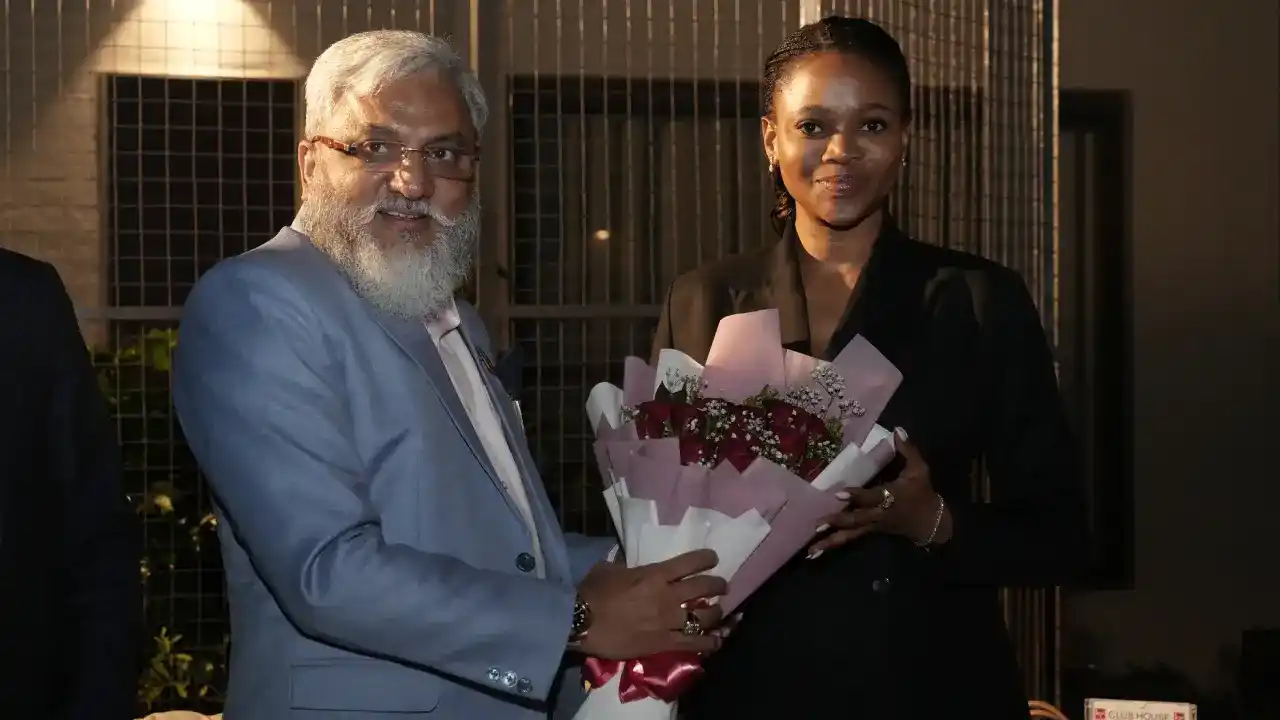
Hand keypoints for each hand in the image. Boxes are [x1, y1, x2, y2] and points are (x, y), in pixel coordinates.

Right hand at [575, 549, 726, 658]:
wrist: (582, 622)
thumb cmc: (592, 592)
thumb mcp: (608, 569)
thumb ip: (624, 567)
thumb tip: (626, 567)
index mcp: (655, 574)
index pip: (690, 562)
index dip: (706, 559)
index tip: (714, 559)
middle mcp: (668, 596)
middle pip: (704, 587)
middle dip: (717, 585)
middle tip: (721, 586)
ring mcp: (668, 621)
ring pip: (705, 617)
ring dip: (716, 613)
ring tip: (719, 613)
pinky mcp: (663, 644)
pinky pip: (694, 644)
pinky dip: (709, 643)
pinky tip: (716, 642)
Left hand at [807, 427, 951, 557]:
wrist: (931, 522)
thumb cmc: (922, 493)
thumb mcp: (920, 470)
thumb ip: (908, 450)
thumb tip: (897, 429)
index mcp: (891, 497)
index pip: (872, 497)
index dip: (857, 496)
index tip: (839, 494)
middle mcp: (879, 514)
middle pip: (857, 519)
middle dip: (838, 521)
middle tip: (817, 523)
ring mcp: (872, 525)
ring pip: (850, 534)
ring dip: (830, 541)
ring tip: (810, 550)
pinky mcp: (868, 531)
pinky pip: (850, 538)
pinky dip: (832, 545)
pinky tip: (814, 553)